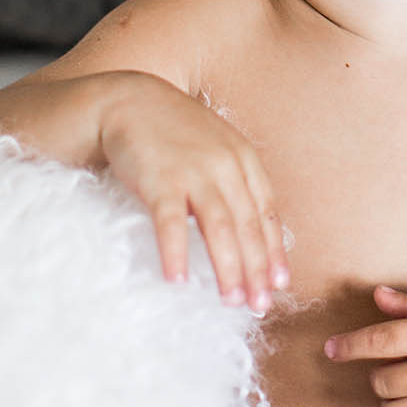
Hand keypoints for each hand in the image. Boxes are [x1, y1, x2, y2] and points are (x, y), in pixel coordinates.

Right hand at [96, 73, 289, 309]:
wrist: (126, 99)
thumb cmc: (171, 130)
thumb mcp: (213, 146)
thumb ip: (232, 179)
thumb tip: (246, 226)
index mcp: (242, 158)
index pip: (266, 212)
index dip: (274, 250)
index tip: (279, 284)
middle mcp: (225, 165)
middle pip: (247, 225)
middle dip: (256, 270)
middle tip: (259, 306)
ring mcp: (193, 172)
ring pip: (219, 228)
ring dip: (227, 268)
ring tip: (230, 301)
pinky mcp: (160, 179)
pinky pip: (172, 223)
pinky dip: (176, 252)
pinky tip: (178, 280)